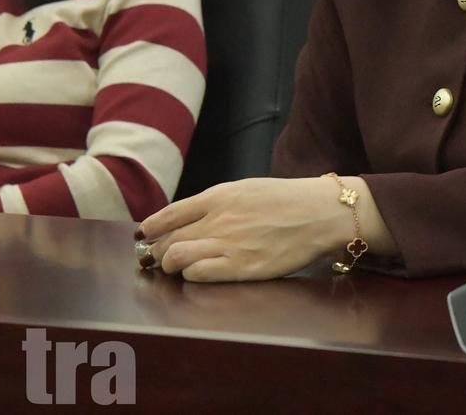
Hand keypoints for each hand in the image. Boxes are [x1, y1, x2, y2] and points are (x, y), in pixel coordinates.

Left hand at [136, 176, 350, 282]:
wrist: (321, 213)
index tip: (145, 235)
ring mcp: (229, 244)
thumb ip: (215, 202)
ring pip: (175, 258)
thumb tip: (185, 217)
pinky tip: (198, 274)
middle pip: (168, 239)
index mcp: (219, 196)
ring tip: (176, 268)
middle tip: (159, 258)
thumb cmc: (286, 201)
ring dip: (170, 265)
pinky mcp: (242, 268)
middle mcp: (219, 219)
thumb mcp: (246, 189)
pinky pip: (198, 274)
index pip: (169, 214)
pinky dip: (191, 275)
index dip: (151, 228)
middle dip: (157, 251)